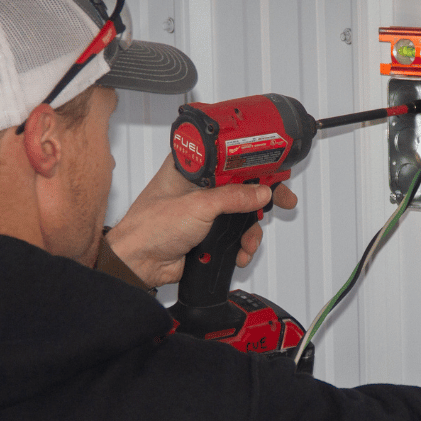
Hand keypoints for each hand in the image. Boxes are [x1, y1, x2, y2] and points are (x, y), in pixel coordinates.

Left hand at [105, 154, 297, 285]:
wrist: (138, 264)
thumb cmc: (149, 228)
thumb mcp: (198, 206)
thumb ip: (233, 198)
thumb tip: (260, 193)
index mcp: (192, 167)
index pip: (231, 156)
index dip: (255, 160)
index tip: (274, 166)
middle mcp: (198, 186)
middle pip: (242, 185)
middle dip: (262, 198)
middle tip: (282, 200)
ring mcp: (203, 211)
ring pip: (241, 214)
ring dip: (250, 230)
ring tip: (248, 242)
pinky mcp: (206, 234)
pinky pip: (234, 236)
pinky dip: (241, 246)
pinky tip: (238, 253)